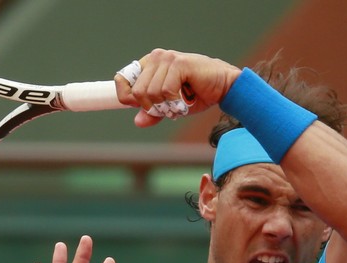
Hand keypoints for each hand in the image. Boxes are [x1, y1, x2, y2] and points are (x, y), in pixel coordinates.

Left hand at [114, 48, 240, 126]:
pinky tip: (185, 100)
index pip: (122, 80)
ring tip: (180, 103)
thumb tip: (138, 121)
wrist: (223, 87)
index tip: (144, 107)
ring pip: (151, 93)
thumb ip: (153, 112)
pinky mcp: (179, 63)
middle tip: (169, 108)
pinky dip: (175, 102)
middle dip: (153, 107)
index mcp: (149, 64)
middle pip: (137, 92)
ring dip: (166, 106)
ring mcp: (167, 59)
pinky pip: (166, 91)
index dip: (128, 98)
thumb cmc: (197, 94)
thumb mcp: (170, 107)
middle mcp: (156, 58)